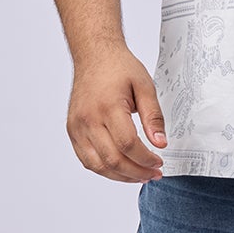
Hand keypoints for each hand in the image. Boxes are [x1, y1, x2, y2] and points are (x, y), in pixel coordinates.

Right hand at [66, 46, 167, 182]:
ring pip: (98, 165)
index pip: (128, 144)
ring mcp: (77, 127)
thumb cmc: (119, 68)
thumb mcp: (145, 87)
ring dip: (121, 176)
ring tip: (140, 176)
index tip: (159, 162)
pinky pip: (87, 160)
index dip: (145, 159)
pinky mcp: (73, 130)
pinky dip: (104, 169)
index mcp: (108, 107)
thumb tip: (160, 143)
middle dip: (137, 172)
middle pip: (112, 159)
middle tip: (154, 174)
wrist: (93, 56)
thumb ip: (153, 117)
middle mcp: (88, 119)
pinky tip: (121, 169)